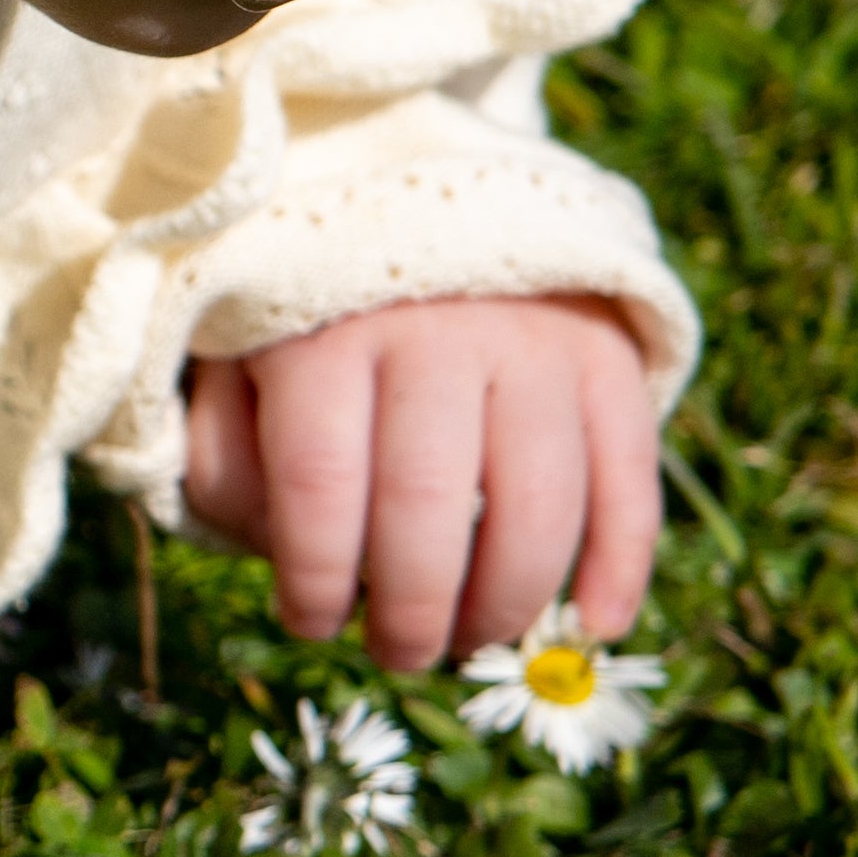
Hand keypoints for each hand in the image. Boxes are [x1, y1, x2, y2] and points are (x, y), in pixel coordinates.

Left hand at [184, 292, 656, 669]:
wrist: (419, 204)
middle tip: (396, 652)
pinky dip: (621, 565)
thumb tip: (281, 556)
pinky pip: (629, 477)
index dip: (314, 576)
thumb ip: (228, 458)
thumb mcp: (228, 365)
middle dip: (412, 609)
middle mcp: (436, 329)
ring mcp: (534, 341)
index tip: (309, 623)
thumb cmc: (304, 317)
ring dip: (506, 602)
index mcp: (322, 330)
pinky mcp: (608, 356)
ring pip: (538, 504)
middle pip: (431, 503)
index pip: (321, 481)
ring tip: (466, 643)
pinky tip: (594, 623)